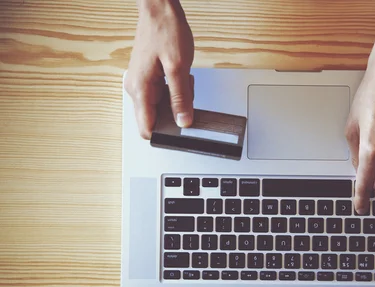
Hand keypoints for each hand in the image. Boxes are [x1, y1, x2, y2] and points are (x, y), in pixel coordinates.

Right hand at [125, 0, 194, 138]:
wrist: (159, 9)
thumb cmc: (166, 31)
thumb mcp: (179, 67)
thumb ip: (181, 98)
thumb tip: (183, 122)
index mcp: (140, 89)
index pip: (146, 128)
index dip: (164, 135)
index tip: (180, 134)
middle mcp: (136, 89)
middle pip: (156, 119)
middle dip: (175, 113)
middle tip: (186, 95)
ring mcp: (141, 84)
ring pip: (161, 107)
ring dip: (177, 100)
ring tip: (183, 80)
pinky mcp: (148, 79)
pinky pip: (163, 95)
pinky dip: (176, 91)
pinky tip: (181, 77)